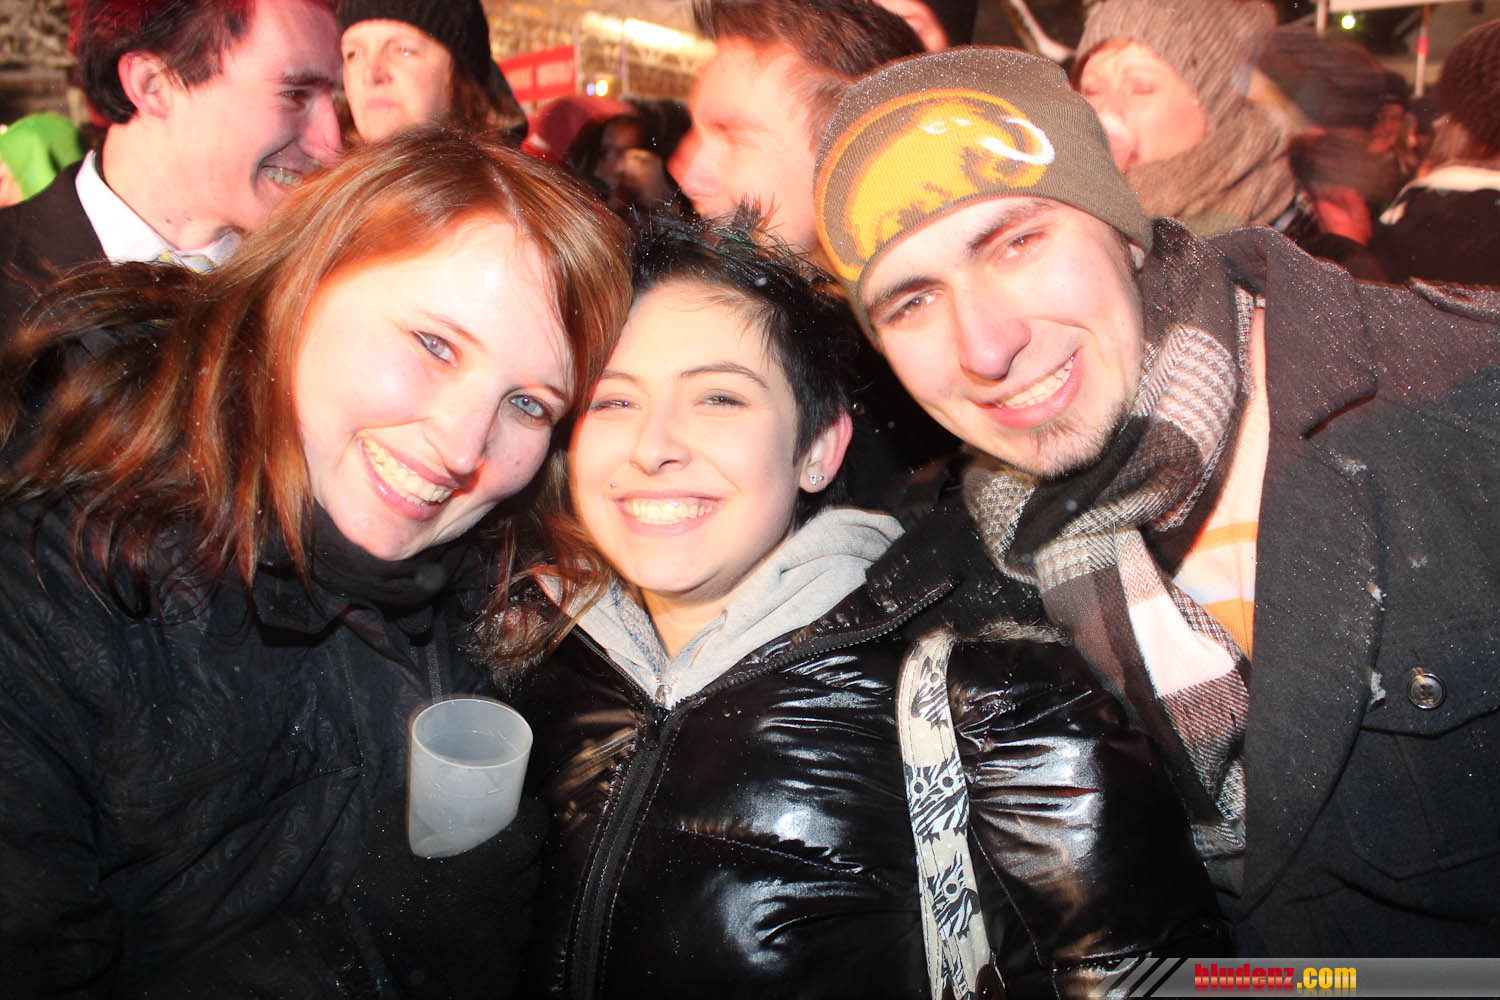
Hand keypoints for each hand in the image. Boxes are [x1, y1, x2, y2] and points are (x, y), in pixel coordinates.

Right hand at [343, 792, 550, 997]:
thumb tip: (411, 784)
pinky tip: (477, 923)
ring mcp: (506, 944)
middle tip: (497, 846)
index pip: (533, 832)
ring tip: (484, 886)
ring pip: (525, 904)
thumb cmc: (376, 910)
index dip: (531, 816)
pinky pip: (515, 941)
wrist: (367, 975)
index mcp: (483, 875)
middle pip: (531, 867)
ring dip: (513, 892)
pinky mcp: (502, 972)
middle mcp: (504, 909)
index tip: (520, 810)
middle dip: (520, 853)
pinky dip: (502, 928)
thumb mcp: (380, 850)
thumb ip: (396, 808)